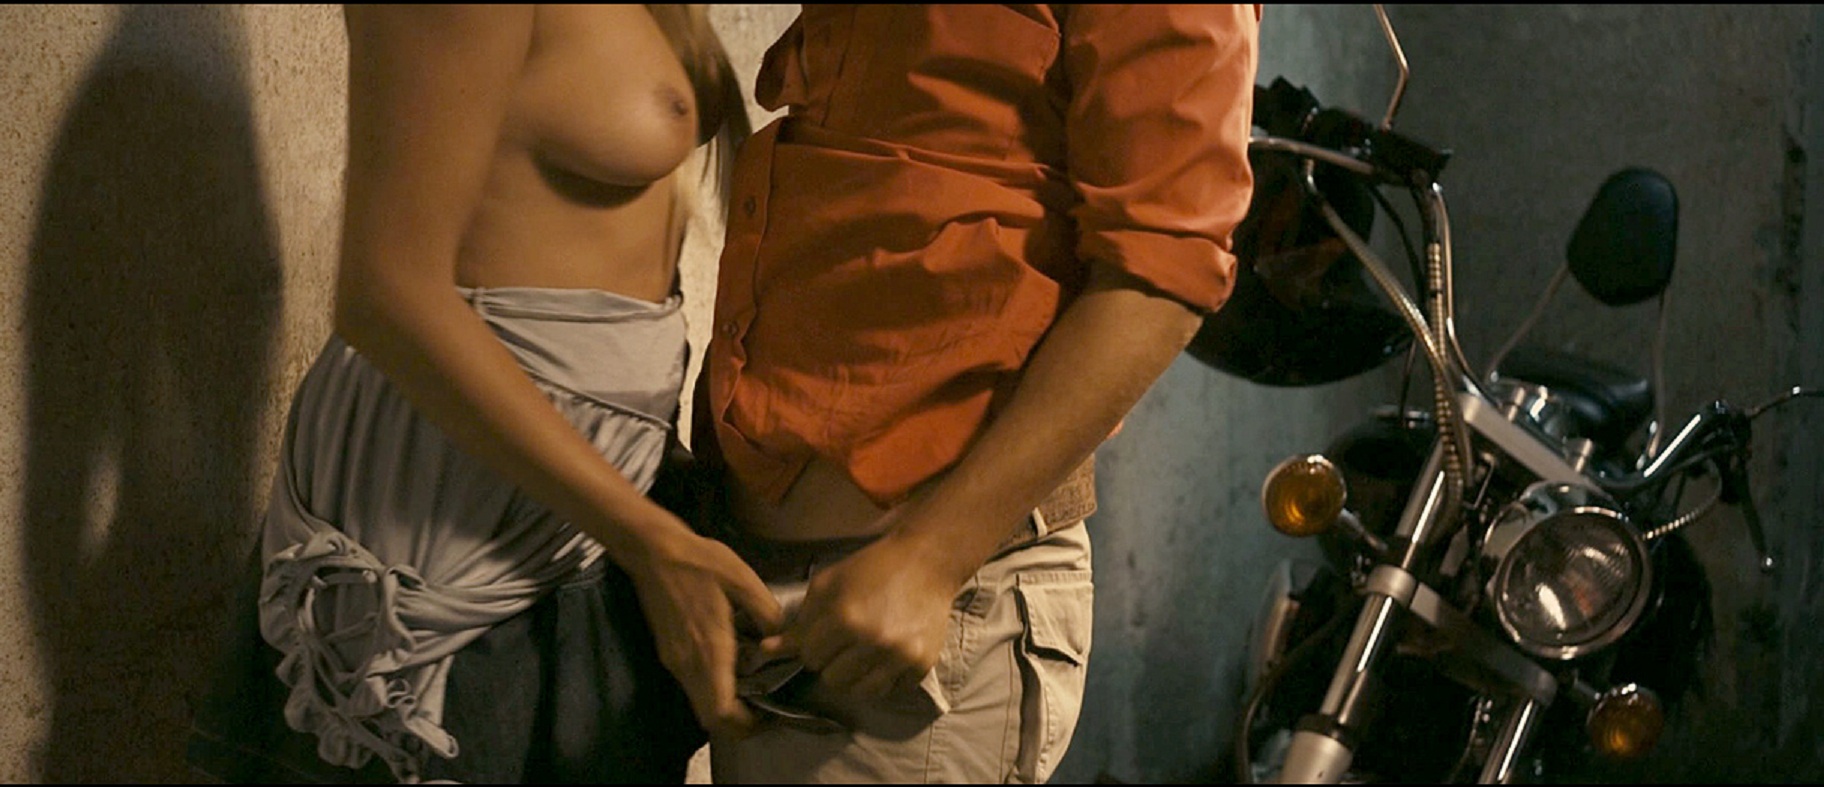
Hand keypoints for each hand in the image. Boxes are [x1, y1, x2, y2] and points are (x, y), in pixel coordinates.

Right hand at [624, 525, 783, 738]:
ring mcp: (674, 661)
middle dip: (739, 724)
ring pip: (700, 704)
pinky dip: (715, 689)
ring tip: (755, 688)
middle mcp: (687, 664)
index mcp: (709, 650)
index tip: (771, 715)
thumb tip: (781, 641)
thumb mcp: (744, 581)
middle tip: (766, 709)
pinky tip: (734, 665)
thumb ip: (767, 615)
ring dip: (727, 707)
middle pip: (710, 719)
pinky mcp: (668, 652)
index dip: (748, 725)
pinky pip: (694, 685)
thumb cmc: (700, 561)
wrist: (653, 549)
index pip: (722, 713)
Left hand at [759, 529, 959, 701]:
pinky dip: (884, 678)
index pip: (809, 657)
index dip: (814, 646)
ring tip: (863, 653)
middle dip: (833, 662)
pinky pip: (890, 691)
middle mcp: (872, 641)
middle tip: (846, 642)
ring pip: (859, 692)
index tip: (826, 633)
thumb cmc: (870, 568)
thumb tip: (765, 651)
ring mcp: (899, 656)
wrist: (924, 562)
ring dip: (856, 675)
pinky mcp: (920, 665)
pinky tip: (886, 655)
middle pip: (831, 679)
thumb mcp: (828, 585)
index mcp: (843, 618)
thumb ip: (799, 621)